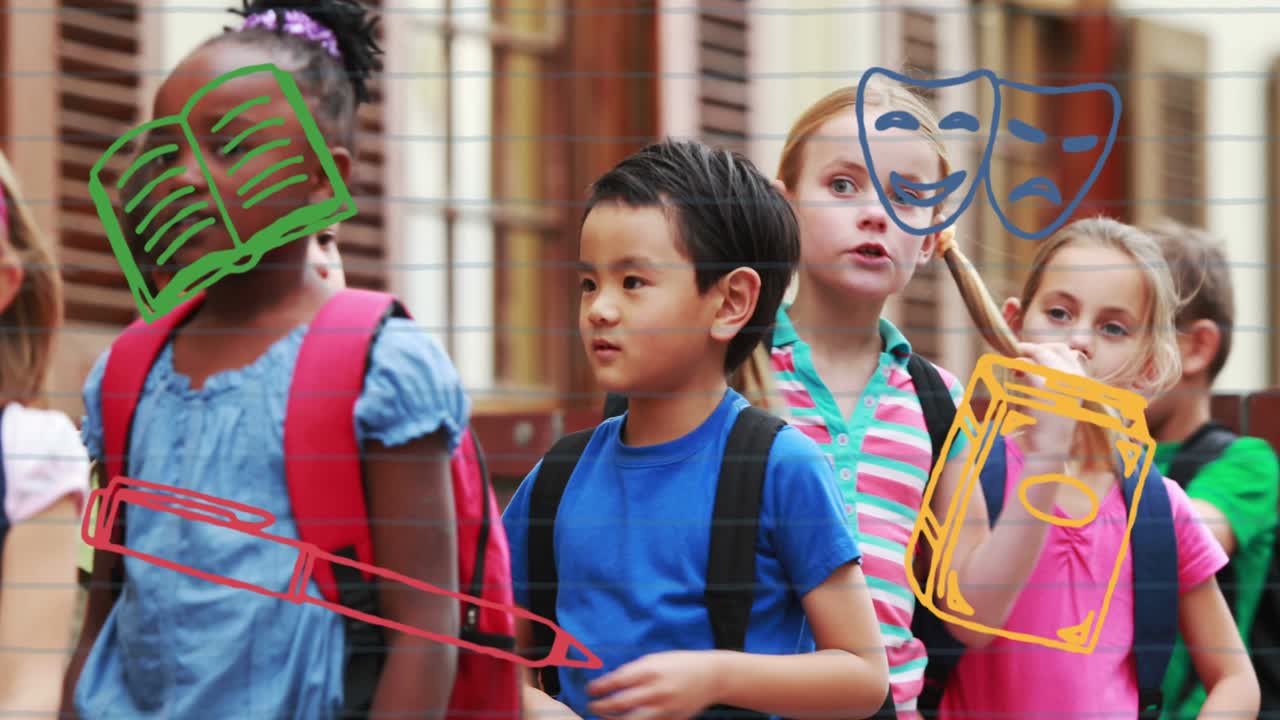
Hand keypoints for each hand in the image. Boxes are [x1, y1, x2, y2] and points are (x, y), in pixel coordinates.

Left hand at [585, 651, 721, 719]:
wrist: (711, 676)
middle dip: (601, 706)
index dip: (600, 687)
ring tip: (603, 718)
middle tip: (591, 707)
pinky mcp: (671, 719)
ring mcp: (664, 707)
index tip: (589, 690)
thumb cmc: (681, 664)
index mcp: (651, 669)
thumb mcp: (656, 660)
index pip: (617, 680)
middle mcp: (656, 689)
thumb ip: (635, 671)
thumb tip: (612, 682)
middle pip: (620, 703)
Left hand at [1010, 341, 1089, 459]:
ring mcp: (1059, 379)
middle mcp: (1074, 377)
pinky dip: (1017, 366)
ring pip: (1037, 354)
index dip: (1046, 348)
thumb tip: (1039, 359)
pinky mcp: (1042, 385)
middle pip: (1051, 348)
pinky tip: (1013, 373)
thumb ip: (1058, 379)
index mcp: (1082, 380)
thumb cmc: (1053, 427)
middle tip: (1018, 354)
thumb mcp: (1064, 399)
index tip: (1033, 353)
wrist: (1050, 447)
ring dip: (1023, 358)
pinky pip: (1025, 365)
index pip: (1065, 350)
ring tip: (1014, 368)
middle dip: (1033, 349)